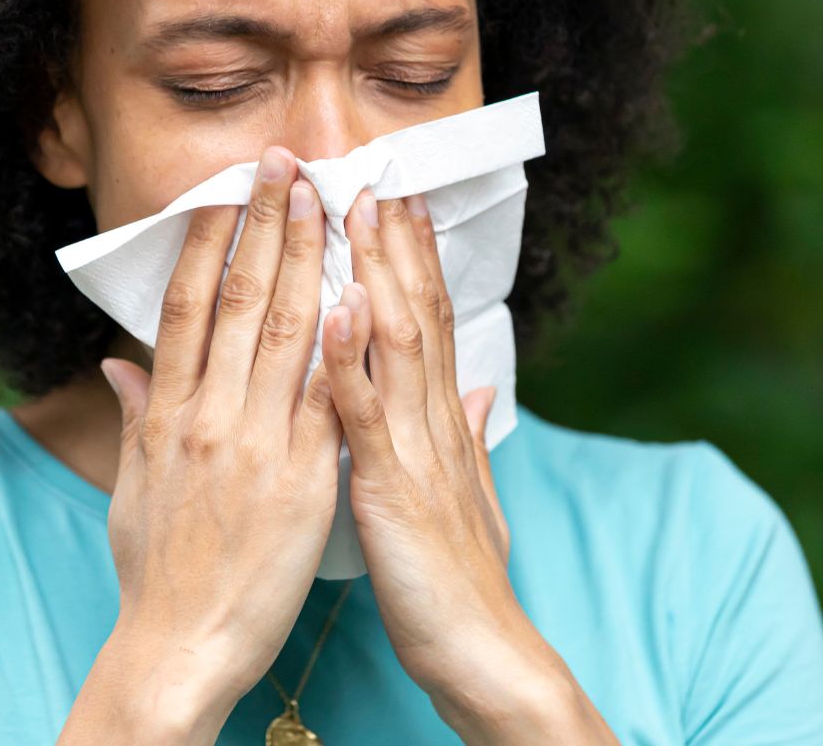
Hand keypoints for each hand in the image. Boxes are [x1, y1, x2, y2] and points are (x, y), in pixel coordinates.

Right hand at [60, 146, 363, 743]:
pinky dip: (341, 343)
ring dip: (307, 257)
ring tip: (325, 198)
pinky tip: (359, 292)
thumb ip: (134, 416)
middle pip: (237, 299)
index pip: (186, 305)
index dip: (208, 239)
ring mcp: (254, 443)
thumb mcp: (130, 488)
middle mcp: (206, 416)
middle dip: (265, 223)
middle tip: (287, 161)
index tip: (228, 188)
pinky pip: (325, 397)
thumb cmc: (155, 573)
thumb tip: (119, 363)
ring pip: (283, 331)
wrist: (179, 648)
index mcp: (167, 413)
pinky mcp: (300, 478)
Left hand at [327, 189, 615, 741]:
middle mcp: (435, 421)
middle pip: (418, 312)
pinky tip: (340, 306)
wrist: (483, 654)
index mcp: (441, 423)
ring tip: (361, 207)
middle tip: (379, 168)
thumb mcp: (466, 498)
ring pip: (398, 343)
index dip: (414, 259)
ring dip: (379, 271)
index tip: (397, 198)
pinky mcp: (392, 486)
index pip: (428, 322)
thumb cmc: (461, 583)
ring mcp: (416, 449)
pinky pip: (367, 412)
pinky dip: (352, 357)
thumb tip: (481, 389)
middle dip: (398, 241)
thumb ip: (470, 437)